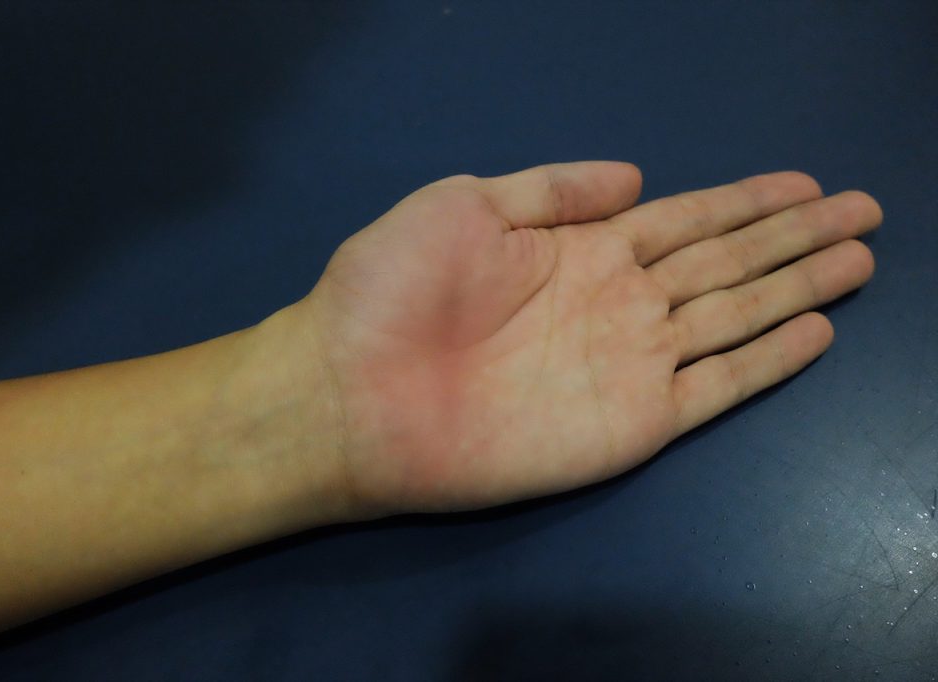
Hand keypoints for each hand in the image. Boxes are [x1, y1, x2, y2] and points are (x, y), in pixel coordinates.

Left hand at [302, 162, 879, 514]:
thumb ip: (554, 191)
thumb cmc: (393, 289)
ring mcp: (629, 362)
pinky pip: (717, 386)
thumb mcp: (468, 203)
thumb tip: (636, 176)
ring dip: (798, 289)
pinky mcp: (632, 423)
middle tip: (863, 210)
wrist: (353, 392)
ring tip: (858, 260)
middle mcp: (617, 301)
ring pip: (737, 317)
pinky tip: (812, 335)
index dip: (746, 200)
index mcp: (581, 249)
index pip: (686, 218)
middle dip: (794, 236)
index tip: (805, 183)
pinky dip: (767, 363)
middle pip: (727, 262)